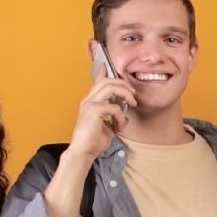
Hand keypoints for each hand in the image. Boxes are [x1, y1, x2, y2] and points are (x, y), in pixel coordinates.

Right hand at [67, 41, 138, 158]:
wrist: (83, 151)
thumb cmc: (93, 141)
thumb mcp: (108, 128)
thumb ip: (115, 119)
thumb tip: (125, 118)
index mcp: (90, 102)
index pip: (97, 82)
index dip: (103, 72)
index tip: (106, 64)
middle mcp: (88, 100)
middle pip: (108, 81)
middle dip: (124, 84)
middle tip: (133, 94)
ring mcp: (90, 104)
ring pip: (111, 87)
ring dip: (125, 93)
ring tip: (132, 103)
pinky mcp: (93, 111)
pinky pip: (114, 107)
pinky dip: (120, 116)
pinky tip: (119, 126)